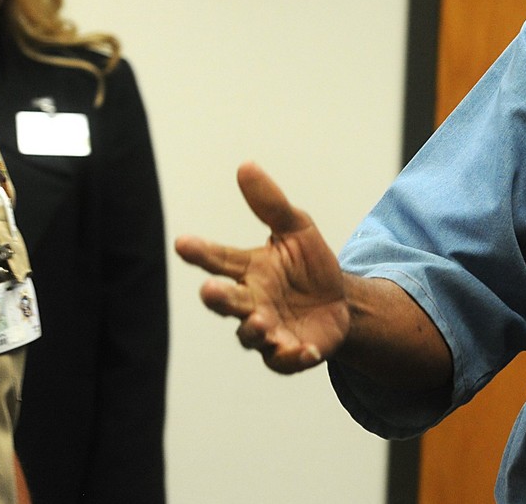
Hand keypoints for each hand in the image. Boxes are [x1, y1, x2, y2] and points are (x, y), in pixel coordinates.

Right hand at [174, 162, 350, 372]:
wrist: (343, 302)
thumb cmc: (309, 265)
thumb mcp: (297, 228)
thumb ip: (271, 204)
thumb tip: (245, 166)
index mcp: (248, 270)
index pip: (219, 259)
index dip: (200, 252)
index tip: (183, 243)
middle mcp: (250, 302)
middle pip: (227, 301)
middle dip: (218, 297)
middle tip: (210, 289)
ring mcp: (266, 331)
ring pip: (250, 334)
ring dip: (254, 329)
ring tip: (262, 322)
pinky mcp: (288, 354)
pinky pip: (284, 359)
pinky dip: (292, 356)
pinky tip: (303, 350)